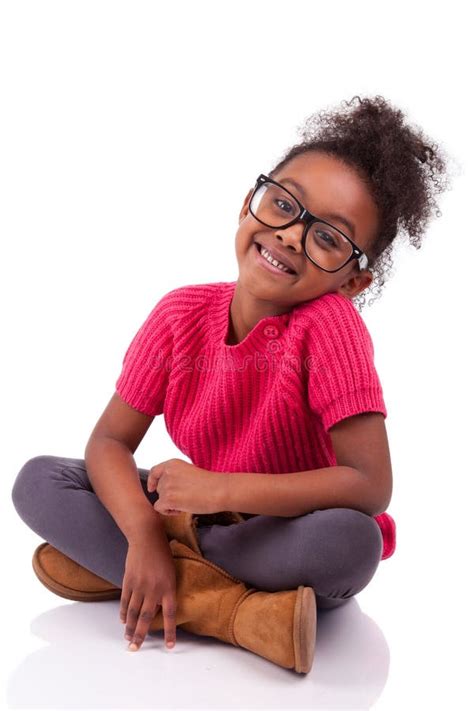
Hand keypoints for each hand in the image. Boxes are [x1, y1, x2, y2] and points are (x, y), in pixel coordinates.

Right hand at [120, 532, 176, 651]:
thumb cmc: (162, 553)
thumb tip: (159, 609)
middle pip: (146, 618)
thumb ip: (165, 591)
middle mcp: (154, 589)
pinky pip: (125, 601)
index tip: (170, 646)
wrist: (147, 537)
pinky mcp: (128, 581)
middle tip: (136, 649)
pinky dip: (123, 613)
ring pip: (133, 612)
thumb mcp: (171, 572)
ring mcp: (139, 585)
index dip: (169, 631)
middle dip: (141, 635)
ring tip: (128, 639)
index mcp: (168, 587)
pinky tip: (123, 621)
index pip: (169, 614)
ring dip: (130, 628)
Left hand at [146, 458, 224, 514]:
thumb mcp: (189, 472)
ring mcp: (167, 486)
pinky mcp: (168, 499)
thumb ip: (176, 476)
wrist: (220, 490)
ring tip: (187, 502)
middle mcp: (167, 473)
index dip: (152, 481)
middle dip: (168, 495)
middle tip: (185, 497)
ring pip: (160, 499)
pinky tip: (181, 509)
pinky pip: (159, 508)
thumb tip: (165, 488)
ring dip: (170, 504)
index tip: (152, 488)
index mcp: (172, 463)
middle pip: (159, 488)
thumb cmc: (210, 483)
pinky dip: (168, 511)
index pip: (154, 471)